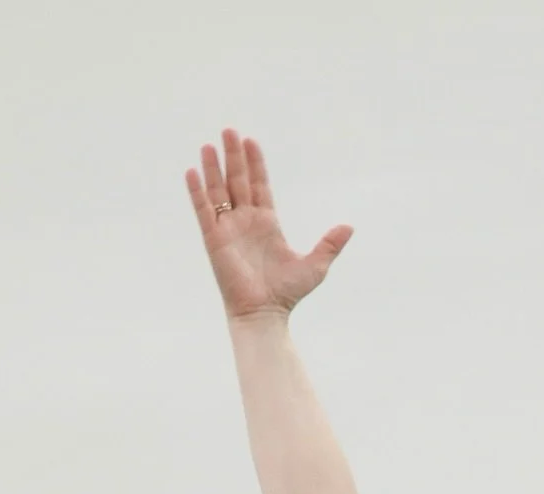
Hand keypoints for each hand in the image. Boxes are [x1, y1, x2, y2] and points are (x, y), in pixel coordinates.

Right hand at [185, 129, 353, 320]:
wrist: (265, 313)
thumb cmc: (287, 293)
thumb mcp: (315, 266)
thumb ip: (330, 245)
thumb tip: (350, 227)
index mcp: (267, 223)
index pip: (260, 186)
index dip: (256, 164)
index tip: (251, 141)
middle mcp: (245, 221)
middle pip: (238, 181)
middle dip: (234, 156)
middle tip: (229, 130)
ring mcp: (228, 229)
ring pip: (218, 191)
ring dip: (214, 168)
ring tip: (210, 144)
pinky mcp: (214, 239)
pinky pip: (203, 211)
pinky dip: (197, 191)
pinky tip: (193, 172)